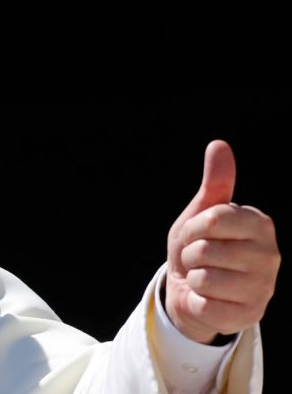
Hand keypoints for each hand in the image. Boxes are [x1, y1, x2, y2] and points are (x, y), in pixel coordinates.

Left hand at [165, 140, 279, 343]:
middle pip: (205, 249)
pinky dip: (198, 302)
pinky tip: (209, 299)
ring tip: (204, 277)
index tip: (196, 233)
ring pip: (203, 277)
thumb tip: (219, 145)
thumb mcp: (202, 213)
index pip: (213, 219)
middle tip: (199, 259)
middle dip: (190, 254)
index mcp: (260, 223)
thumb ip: (216, 182)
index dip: (192, 228)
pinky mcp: (250, 315)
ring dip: (193, 278)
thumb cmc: (200, 246)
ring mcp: (264, 287)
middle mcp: (270, 254)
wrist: (194, 289)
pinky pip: (205, 305)